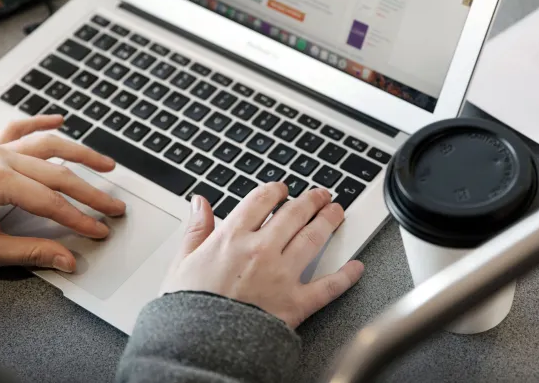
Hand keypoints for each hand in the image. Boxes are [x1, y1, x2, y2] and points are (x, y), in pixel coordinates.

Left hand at [0, 115, 125, 271]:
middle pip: (59, 175)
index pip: (52, 203)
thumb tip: (67, 259)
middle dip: (91, 193)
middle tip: (114, 207)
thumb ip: (30, 252)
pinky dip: (39, 121)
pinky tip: (59, 118)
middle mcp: (0, 159)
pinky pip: (19, 128)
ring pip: (49, 146)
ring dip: (81, 153)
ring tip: (107, 164)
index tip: (100, 230)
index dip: (80, 219)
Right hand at [162, 183, 364, 328]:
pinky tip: (356, 267)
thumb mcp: (182, 263)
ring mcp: (281, 275)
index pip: (262, 199)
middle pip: (294, 213)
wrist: (199, 348)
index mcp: (231, 238)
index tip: (282, 190)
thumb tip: (199, 203)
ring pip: (313, 238)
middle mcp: (260, 250)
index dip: (276, 190)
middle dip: (311, 199)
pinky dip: (347, 275)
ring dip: (329, 220)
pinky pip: (328, 286)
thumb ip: (195, 230)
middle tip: (320, 195)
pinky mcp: (295, 303)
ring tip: (336, 212)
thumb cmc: (188, 310)